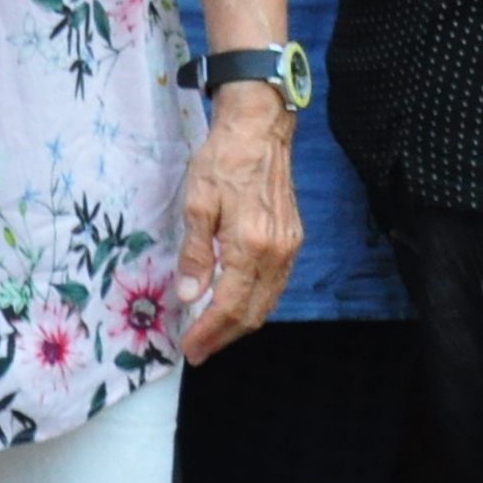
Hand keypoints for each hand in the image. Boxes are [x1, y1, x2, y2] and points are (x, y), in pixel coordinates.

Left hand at [174, 86, 299, 362]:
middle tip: (198, 350)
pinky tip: (234, 305)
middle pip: (252, 311)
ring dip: (240, 323)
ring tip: (212, 335)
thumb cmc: (222, 163)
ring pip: (267, 302)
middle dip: (224, 336)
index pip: (229, 304)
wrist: (258, 132)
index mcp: (252, 246)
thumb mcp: (196, 204)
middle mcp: (277, 253)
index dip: (208, 332)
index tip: (190, 349)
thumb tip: (189, 295)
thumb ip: (195, 253)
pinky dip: (254, 303)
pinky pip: (275, 285)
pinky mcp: (293, 241)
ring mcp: (290, 249)